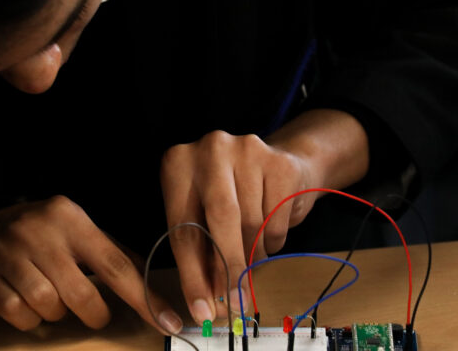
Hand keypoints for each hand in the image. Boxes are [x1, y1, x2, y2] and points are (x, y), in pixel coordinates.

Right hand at [0, 196, 181, 332]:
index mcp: (71, 219)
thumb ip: (115, 255)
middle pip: (80, 294)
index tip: (167, 321)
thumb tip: (152, 288)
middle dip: (94, 313)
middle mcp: (39, 233)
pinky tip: (27, 300)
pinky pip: (18, 313)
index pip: (115, 265)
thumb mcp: (82, 231)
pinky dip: (28, 317)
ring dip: (56, 313)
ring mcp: (9, 254)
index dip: (143, 298)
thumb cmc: (47, 233)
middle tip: (94, 313)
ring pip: (47, 306)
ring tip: (53, 299)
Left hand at [160, 131, 322, 322]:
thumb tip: (207, 304)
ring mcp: (248, 150)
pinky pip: (276, 219)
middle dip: (228, 268)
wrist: (278, 164)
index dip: (192, 275)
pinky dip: (273, 241)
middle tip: (235, 304)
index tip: (202, 310)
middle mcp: (210, 148)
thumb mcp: (203, 218)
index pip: (183, 228)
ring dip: (252, 255)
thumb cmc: (232, 197)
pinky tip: (268, 233)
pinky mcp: (280, 162)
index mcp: (178, 163)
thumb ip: (202, 255)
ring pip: (251, 223)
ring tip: (251, 257)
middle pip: (219, 220)